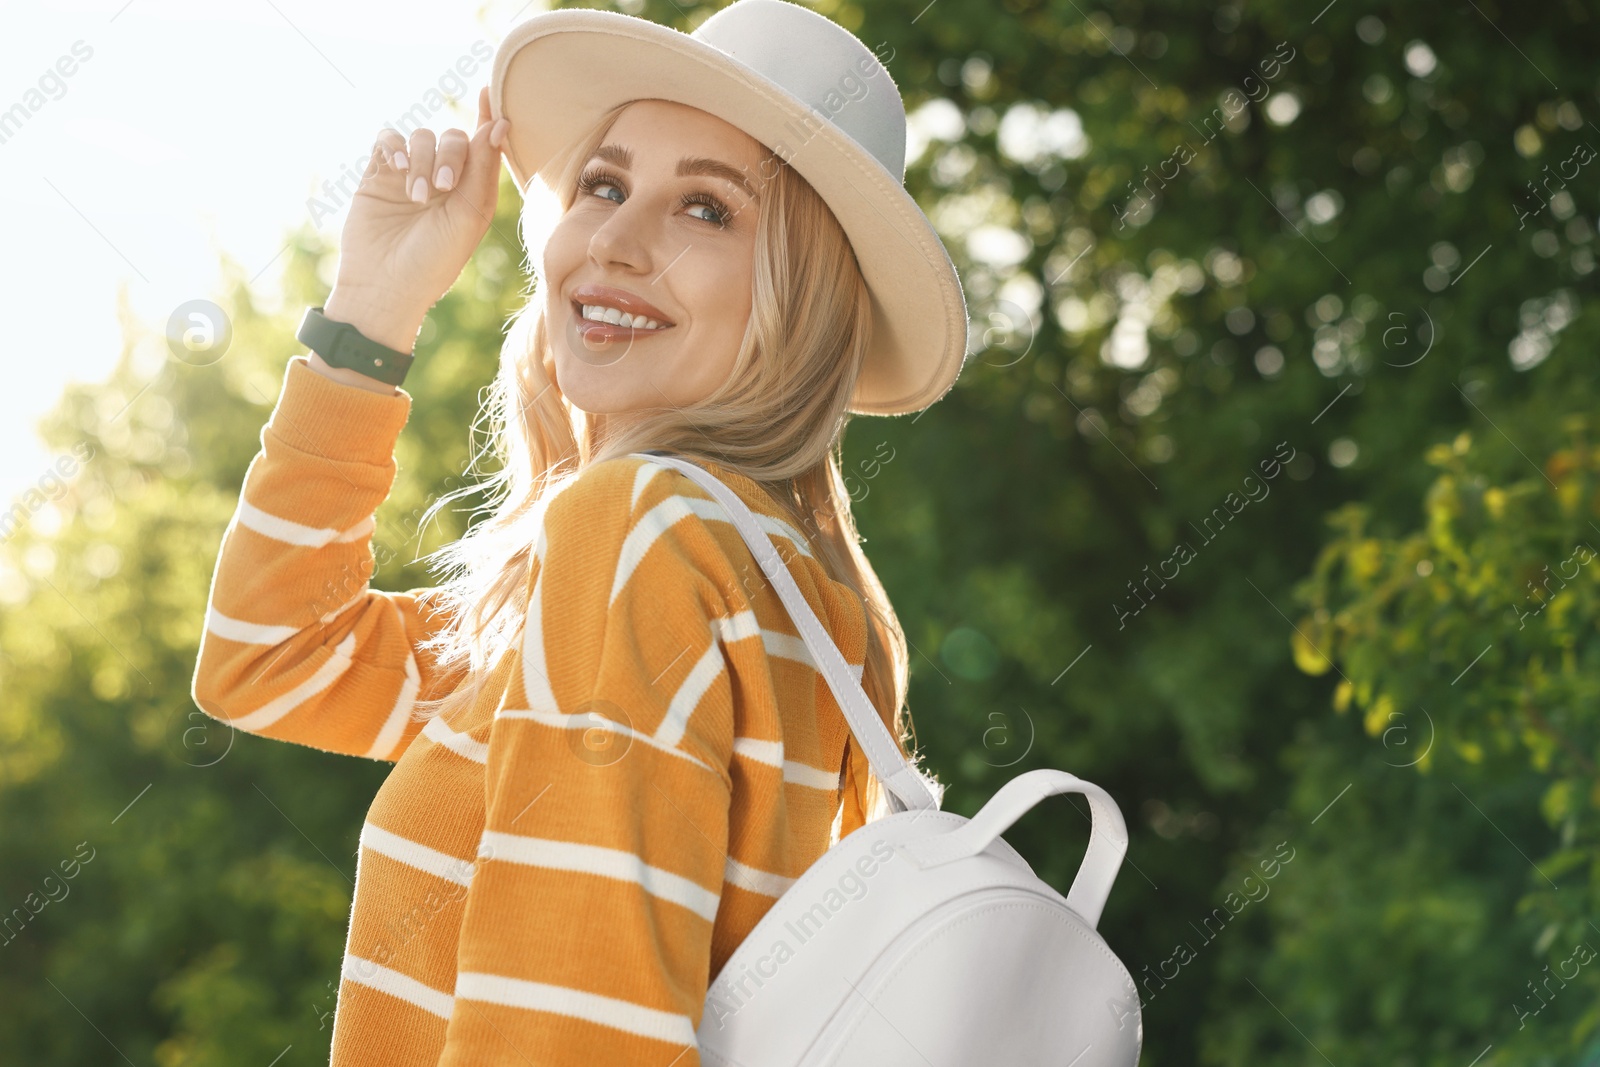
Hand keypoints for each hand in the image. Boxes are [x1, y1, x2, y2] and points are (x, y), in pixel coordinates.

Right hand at [328, 86, 510, 341]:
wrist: (385, 286)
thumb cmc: (434, 261)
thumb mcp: (467, 216)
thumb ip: (483, 170)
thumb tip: (499, 124)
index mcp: (471, 192)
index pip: (482, 146)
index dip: (487, 119)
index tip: (490, 93)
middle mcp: (442, 181)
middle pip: (452, 138)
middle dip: (450, 156)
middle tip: (442, 188)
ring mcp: (409, 177)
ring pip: (421, 138)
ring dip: (422, 162)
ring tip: (417, 197)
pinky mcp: (378, 176)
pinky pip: (389, 141)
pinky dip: (395, 147)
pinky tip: (398, 169)